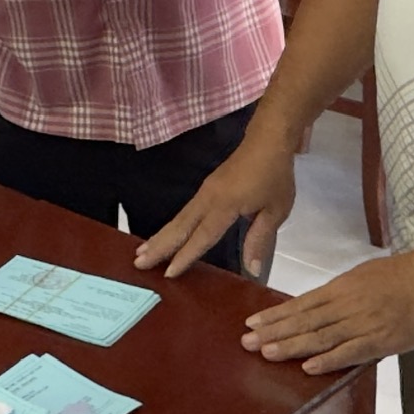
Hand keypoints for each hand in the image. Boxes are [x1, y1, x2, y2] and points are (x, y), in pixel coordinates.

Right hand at [134, 134, 296, 278]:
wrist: (268, 140)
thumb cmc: (274, 175)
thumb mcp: (275, 210)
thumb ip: (259, 240)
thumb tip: (251, 270)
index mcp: (226, 205)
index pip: (203, 236)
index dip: (186, 256)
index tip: (168, 273)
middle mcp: (208, 199)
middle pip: (180, 227)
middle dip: (160, 246)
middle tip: (138, 263)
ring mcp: (204, 192)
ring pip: (179, 219)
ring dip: (160, 236)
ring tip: (141, 252)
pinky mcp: (206, 189)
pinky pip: (184, 212)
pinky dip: (171, 226)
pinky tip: (165, 235)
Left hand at [241, 249, 413, 374]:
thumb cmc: (405, 275)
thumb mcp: (365, 277)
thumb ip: (344, 293)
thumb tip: (322, 306)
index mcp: (341, 288)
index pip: (301, 304)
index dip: (276, 315)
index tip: (252, 323)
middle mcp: (346, 304)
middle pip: (304, 320)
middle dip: (274, 332)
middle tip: (246, 342)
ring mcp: (363, 322)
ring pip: (321, 336)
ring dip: (292, 345)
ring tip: (266, 353)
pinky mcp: (381, 339)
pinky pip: (351, 351)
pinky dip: (329, 359)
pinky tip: (308, 367)